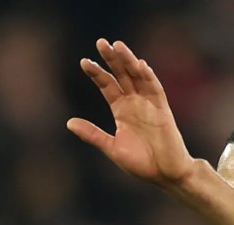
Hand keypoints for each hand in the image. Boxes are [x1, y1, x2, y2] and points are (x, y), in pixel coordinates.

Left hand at [67, 39, 194, 186]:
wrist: (164, 174)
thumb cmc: (141, 163)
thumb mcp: (112, 147)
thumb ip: (92, 134)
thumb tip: (69, 123)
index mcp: (121, 110)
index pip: (107, 86)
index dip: (97, 73)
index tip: (84, 62)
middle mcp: (134, 103)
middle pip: (121, 75)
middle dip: (112, 59)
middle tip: (100, 43)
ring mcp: (149, 104)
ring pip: (138, 77)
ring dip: (128, 61)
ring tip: (118, 46)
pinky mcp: (163, 110)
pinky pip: (155, 89)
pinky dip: (148, 77)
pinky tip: (139, 65)